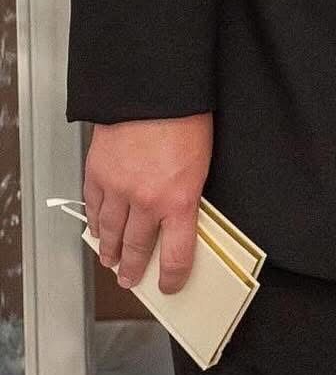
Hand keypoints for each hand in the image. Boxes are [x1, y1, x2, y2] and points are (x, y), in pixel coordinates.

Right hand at [83, 114, 212, 294]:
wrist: (154, 89)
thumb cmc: (185, 118)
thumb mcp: (202, 162)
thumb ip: (189, 193)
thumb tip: (182, 216)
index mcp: (180, 199)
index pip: (177, 255)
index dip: (173, 276)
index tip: (170, 286)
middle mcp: (147, 200)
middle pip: (137, 248)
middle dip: (134, 268)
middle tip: (130, 279)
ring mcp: (119, 189)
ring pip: (111, 233)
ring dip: (111, 250)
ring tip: (111, 261)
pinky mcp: (98, 174)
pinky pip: (94, 208)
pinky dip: (96, 222)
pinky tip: (98, 229)